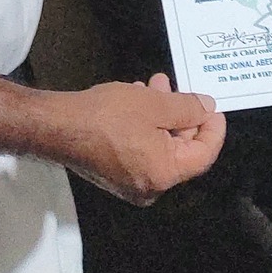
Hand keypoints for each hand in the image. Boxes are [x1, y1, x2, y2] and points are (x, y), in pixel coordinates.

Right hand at [57, 74, 225, 203]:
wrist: (57, 127)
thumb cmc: (108, 116)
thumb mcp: (154, 105)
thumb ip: (187, 108)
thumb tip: (207, 108)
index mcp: (164, 175)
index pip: (204, 155)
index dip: (213, 128)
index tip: (214, 105)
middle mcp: (151, 187)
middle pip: (182, 150)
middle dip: (182, 115)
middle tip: (175, 85)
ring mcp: (131, 184)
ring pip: (161, 146)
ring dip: (162, 115)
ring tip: (154, 85)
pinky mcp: (115, 175)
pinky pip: (143, 150)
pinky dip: (146, 126)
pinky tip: (137, 99)